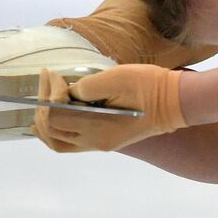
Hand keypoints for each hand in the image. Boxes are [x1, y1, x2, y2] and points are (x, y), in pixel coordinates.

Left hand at [28, 65, 187, 152]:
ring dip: (45, 123)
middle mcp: (95, 141)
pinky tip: (54, 114)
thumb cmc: (149, 86)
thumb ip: (86, 87)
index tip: (56, 74)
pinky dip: (56, 129)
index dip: (48, 94)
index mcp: (96, 128)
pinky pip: (70, 141)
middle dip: (42, 104)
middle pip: (50, 132)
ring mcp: (100, 144)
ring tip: (41, 102)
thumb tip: (68, 93)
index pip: (54, 116)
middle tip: (47, 80)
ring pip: (58, 143)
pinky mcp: (105, 140)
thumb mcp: (116, 78)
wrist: (176, 102)